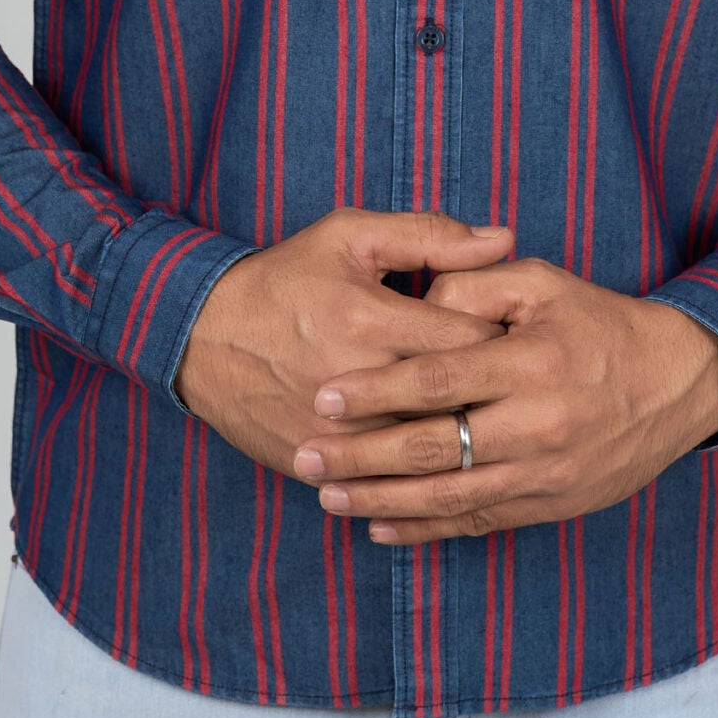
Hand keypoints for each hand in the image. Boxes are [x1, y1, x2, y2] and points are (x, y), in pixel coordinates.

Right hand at [173, 209, 515, 476]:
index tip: (516, 339)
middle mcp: (358, 382)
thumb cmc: (285, 279)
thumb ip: (430, 234)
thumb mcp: (350, 236)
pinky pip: (385, 482)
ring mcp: (337, 432)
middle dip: (492, 397)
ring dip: (460, 441)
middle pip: (457, 403)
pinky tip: (441, 463)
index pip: (471, 341)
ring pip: (426, 453)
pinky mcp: (318, 464)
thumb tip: (504, 238)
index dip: (504, 341)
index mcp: (372, 320)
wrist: (201, 336)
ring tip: (485, 425)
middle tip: (513, 388)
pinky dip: (416, 475)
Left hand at [290, 257, 717, 541]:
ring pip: (448, 496)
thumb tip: (416, 299)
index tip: (324, 397)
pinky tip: (382, 526)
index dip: (375, 391)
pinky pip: (478, 522)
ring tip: (329, 496)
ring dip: (382, 501)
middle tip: (307, 454)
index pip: (436, 381)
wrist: (676, 384)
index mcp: (529, 363)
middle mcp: (536, 425)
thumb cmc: (598, 324)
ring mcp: (543, 473)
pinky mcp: (550, 504)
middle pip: (433, 449)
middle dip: (361, 457)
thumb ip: (474, 281)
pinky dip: (426, 529)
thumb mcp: (543, 281)